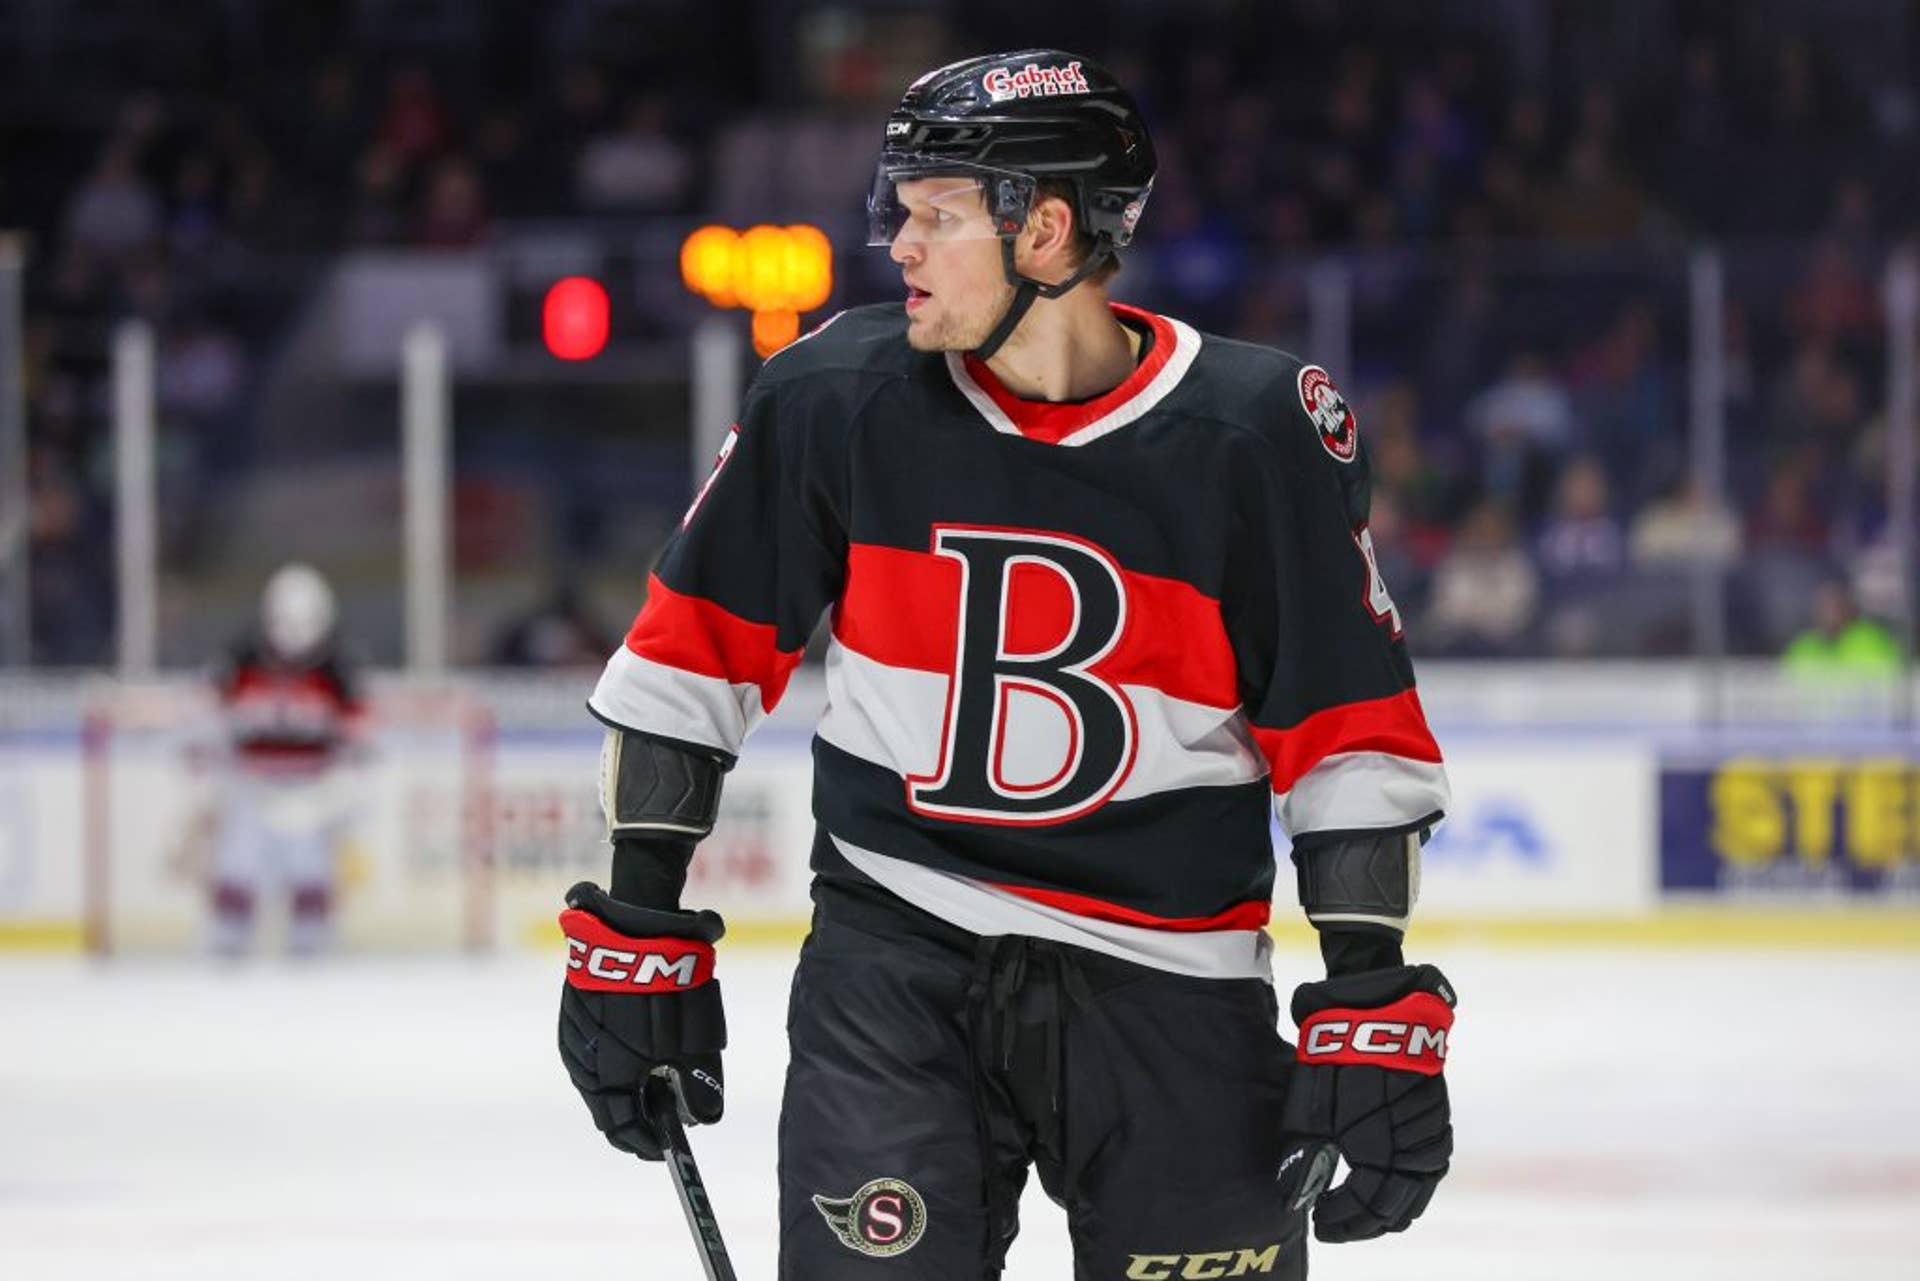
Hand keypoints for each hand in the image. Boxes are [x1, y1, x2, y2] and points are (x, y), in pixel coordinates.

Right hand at [557, 881, 727, 1159]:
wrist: (633, 926)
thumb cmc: (666, 988)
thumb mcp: (695, 1043)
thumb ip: (698, 1086)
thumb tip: (702, 1119)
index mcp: (605, 1077)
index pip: (621, 1129)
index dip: (647, 1142)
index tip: (669, 1147)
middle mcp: (582, 1061)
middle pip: (608, 1104)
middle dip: (639, 1112)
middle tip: (668, 1112)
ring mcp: (574, 1033)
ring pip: (599, 1076)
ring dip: (627, 1083)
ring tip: (660, 1077)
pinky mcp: (574, 1008)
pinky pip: (594, 1048)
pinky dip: (616, 1057)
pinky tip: (642, 1046)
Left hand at [1278, 963, 1454, 1241]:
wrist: (1378, 1002)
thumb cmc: (1334, 1053)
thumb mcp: (1308, 1107)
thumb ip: (1305, 1156)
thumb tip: (1296, 1199)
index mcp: (1380, 1146)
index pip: (1367, 1206)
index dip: (1342, 1221)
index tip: (1318, 1221)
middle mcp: (1414, 1145)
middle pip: (1398, 1207)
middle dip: (1367, 1222)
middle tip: (1339, 1224)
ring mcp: (1431, 1129)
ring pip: (1420, 1189)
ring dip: (1394, 1207)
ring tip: (1365, 1215)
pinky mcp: (1438, 1113)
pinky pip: (1432, 1163)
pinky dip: (1413, 1183)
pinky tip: (1393, 1185)